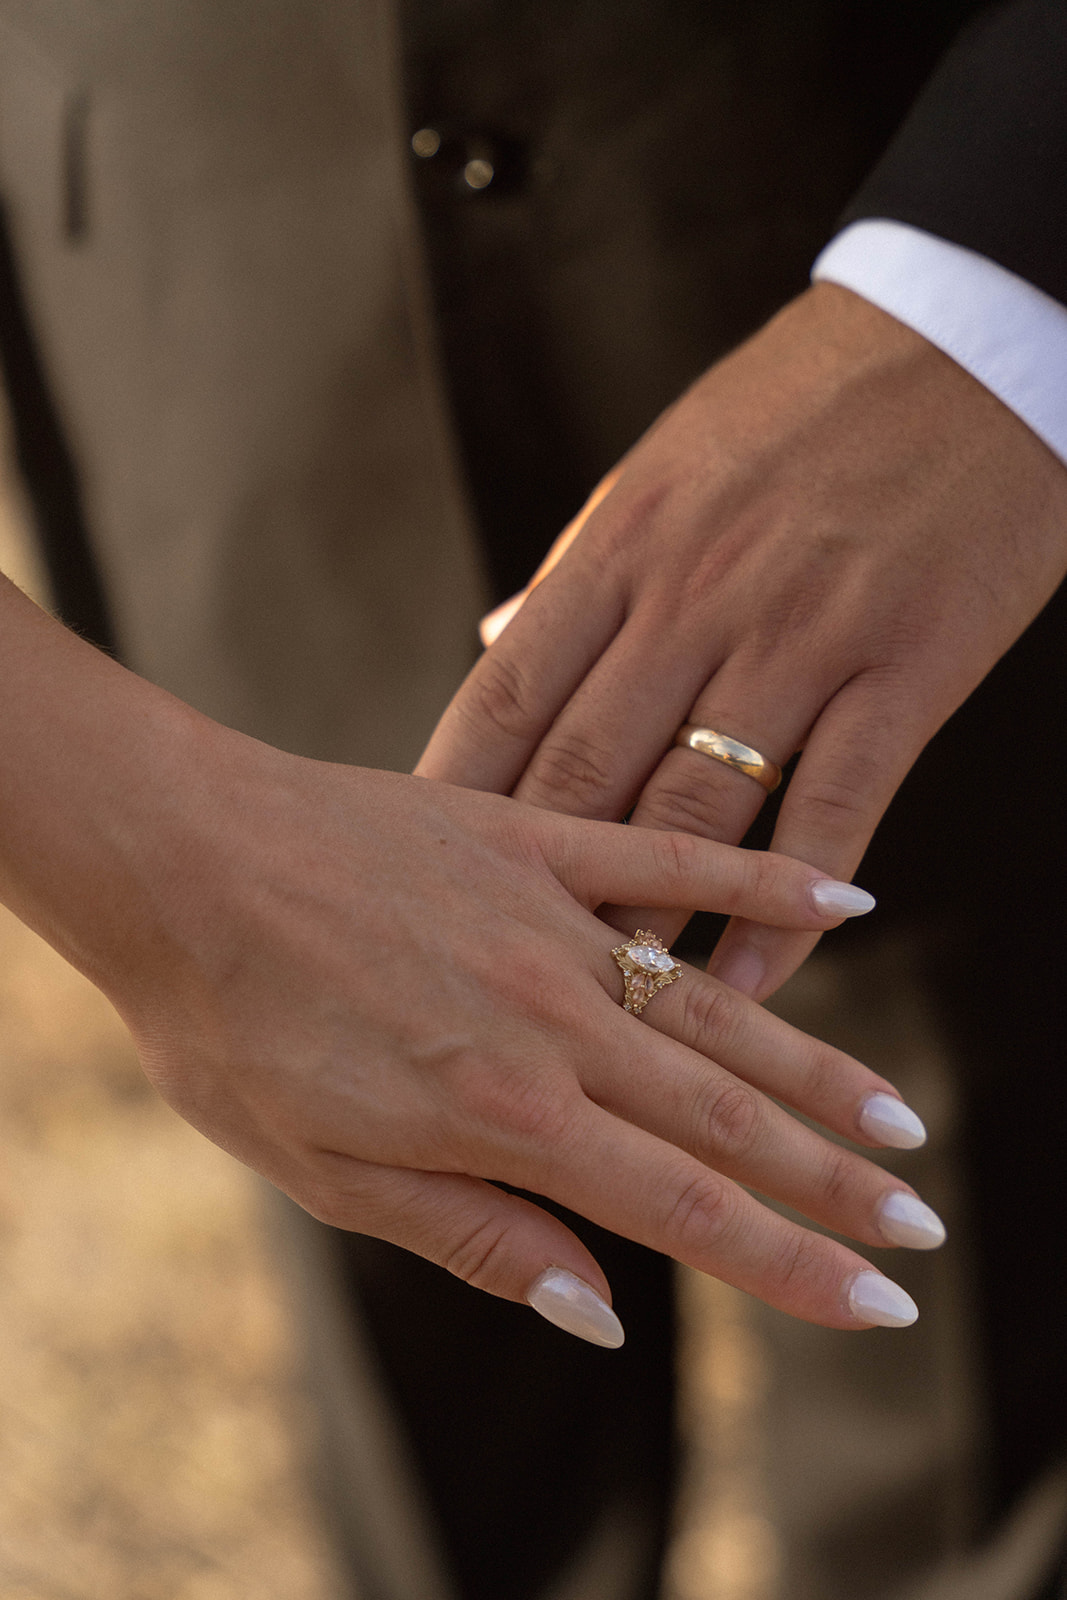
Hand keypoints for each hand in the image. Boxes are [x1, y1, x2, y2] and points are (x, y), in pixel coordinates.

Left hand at [0, 578, 936, 1340]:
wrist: (179, 859)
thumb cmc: (229, 1024)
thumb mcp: (324, 1167)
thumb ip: (474, 1233)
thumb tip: (601, 1310)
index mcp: (501, 1111)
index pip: (683, 1207)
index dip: (787, 1263)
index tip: (876, 1304)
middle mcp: (551, 1018)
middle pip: (724, 1116)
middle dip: (830, 1182)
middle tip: (919, 1225)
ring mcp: (551, 919)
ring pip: (718, 1007)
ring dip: (817, 1068)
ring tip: (896, 1120)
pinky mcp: (534, 840)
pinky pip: (670, 860)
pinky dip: (759, 885)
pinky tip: (845, 903)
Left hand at [418, 283, 1066, 998]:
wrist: (965, 341)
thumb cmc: (798, 411)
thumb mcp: (662, 470)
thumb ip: (577, 573)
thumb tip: (492, 640)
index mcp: (623, 545)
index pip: (509, 696)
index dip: (451, 796)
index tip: (411, 874)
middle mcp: (693, 597)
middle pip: (584, 770)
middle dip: (526, 884)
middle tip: (482, 974)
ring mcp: (798, 636)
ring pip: (695, 809)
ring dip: (645, 920)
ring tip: (605, 1008)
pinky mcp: (903, 667)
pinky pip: (829, 812)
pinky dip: (781, 913)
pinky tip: (746, 985)